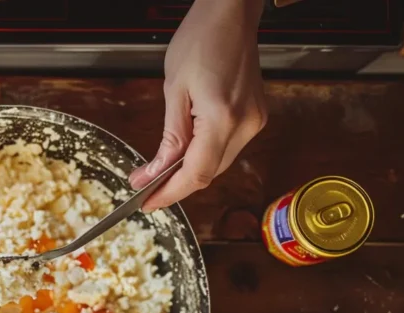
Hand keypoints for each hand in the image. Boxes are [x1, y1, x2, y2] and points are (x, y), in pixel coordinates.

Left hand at [130, 0, 266, 210]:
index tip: (148, 203)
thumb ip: (168, 137)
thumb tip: (152, 173)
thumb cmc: (201, 40)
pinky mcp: (257, 116)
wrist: (232, 14)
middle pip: (209, 173)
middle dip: (176, 185)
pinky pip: (228, 147)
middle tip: (146, 188)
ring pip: (219, 163)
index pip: (196, 174)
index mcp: (223, 118)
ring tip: (160, 172)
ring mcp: (255, 121)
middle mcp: (246, 125)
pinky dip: (205, 154)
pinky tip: (185, 152)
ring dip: (190, 170)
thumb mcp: (175, 90)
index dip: (170, 194)